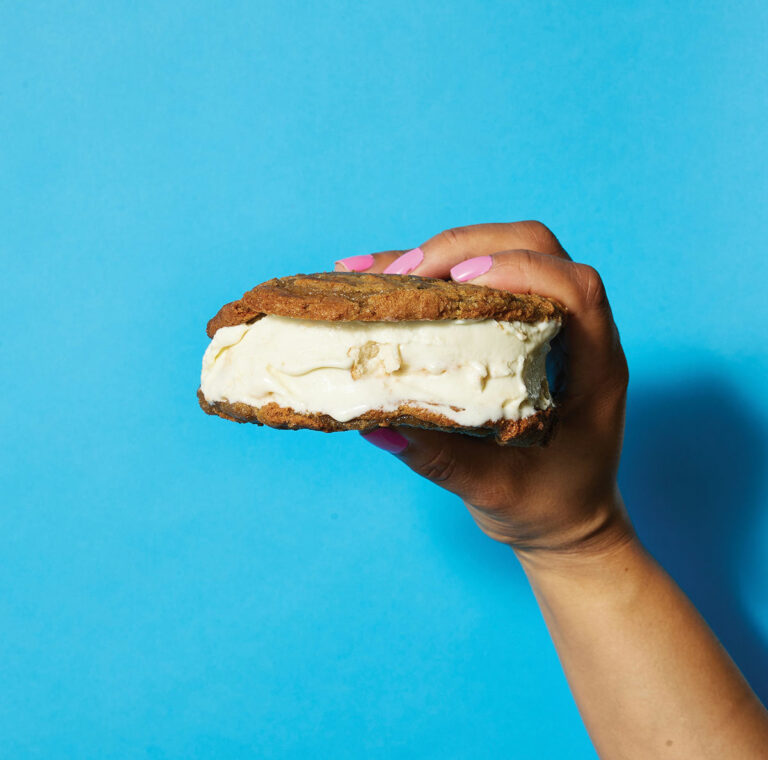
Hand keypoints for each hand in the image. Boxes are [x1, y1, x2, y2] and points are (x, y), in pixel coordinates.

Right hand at [336, 222, 631, 554]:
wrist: (567, 520)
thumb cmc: (548, 507)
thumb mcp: (497, 491)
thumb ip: (443, 461)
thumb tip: (378, 424)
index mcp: (595, 369)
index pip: (577, 289)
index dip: (521, 269)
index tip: (459, 281)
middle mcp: (577, 333)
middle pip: (536, 246)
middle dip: (464, 248)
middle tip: (401, 276)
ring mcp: (547, 325)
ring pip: (503, 254)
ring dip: (441, 256)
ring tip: (375, 274)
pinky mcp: (516, 328)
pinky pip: (476, 286)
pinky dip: (430, 279)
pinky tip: (379, 283)